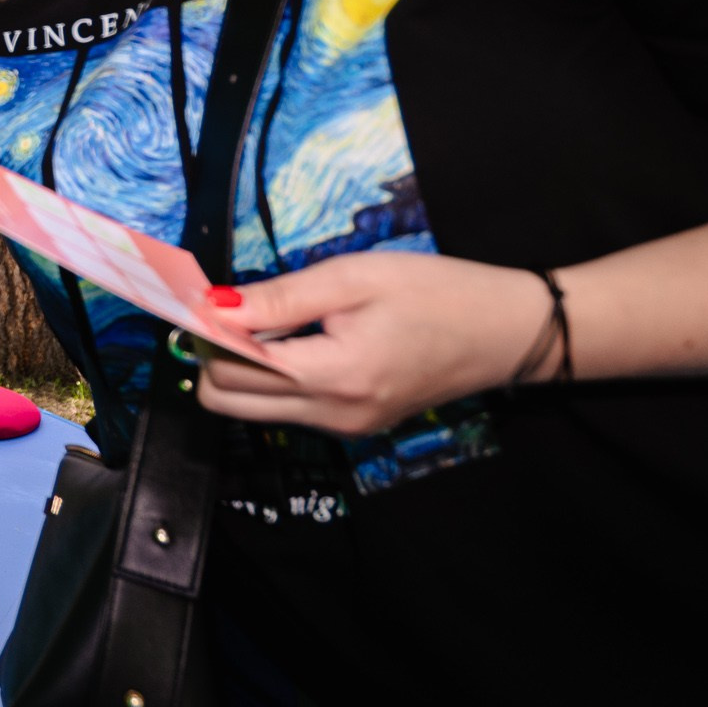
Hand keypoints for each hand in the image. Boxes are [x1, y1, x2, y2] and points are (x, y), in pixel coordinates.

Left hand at [194, 252, 557, 435]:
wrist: (509, 332)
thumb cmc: (437, 293)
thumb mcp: (354, 278)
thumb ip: (279, 299)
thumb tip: (212, 307)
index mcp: (332, 377)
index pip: (229, 371)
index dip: (205, 333)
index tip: (198, 298)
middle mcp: (332, 416)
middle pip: (228, 401)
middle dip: (214, 355)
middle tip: (230, 308)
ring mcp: (344, 428)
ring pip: (253, 409)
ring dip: (242, 367)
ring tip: (267, 320)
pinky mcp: (355, 426)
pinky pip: (288, 409)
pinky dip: (274, 378)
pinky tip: (297, 340)